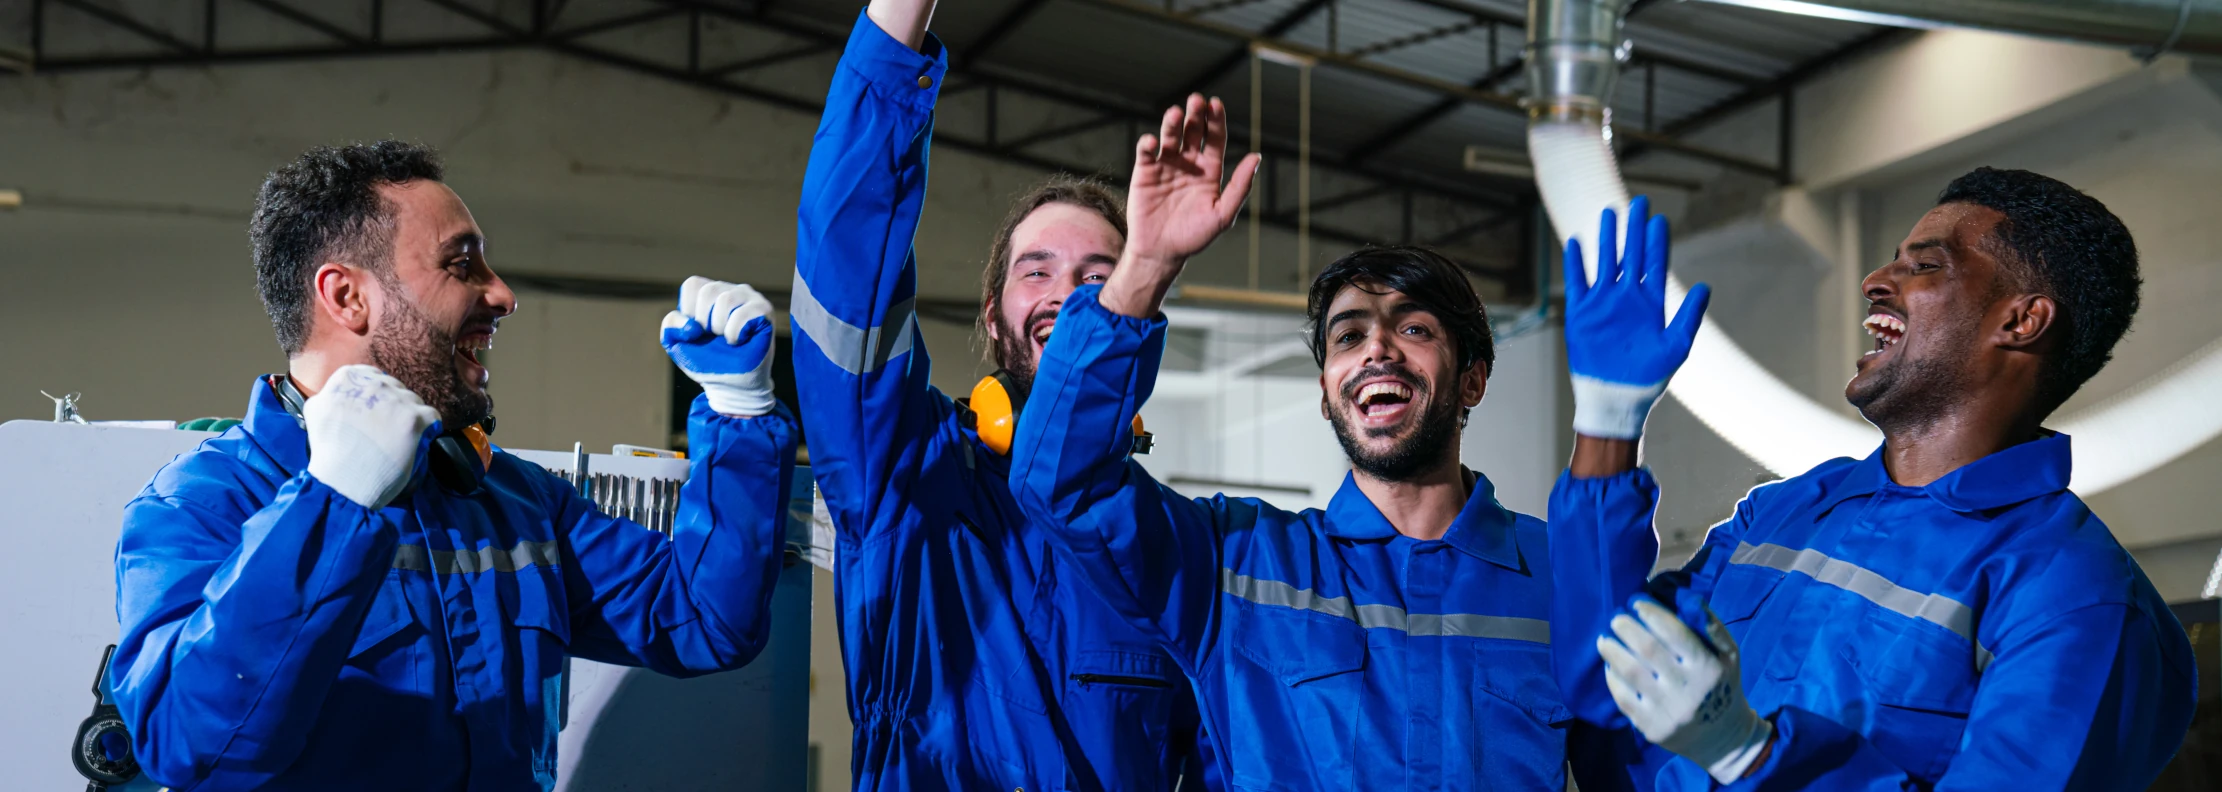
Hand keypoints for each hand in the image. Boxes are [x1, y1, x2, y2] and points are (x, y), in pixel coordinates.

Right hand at [304, 365, 439, 508]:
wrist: (344, 482)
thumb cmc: (330, 452)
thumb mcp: (316, 411)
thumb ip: (331, 393)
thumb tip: (344, 389)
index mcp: (348, 377)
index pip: (372, 376)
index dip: (376, 397)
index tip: (373, 414)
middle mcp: (374, 383)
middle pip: (395, 388)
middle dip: (393, 407)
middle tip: (383, 431)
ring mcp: (397, 400)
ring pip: (413, 401)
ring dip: (408, 418)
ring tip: (394, 440)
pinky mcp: (415, 418)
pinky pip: (431, 416)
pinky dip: (426, 429)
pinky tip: (412, 441)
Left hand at [663, 276, 775, 417]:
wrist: (733, 387)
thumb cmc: (708, 362)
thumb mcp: (678, 346)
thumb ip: (671, 328)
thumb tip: (691, 325)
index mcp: (711, 293)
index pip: (693, 285)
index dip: (688, 312)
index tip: (697, 332)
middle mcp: (732, 290)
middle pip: (708, 291)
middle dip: (704, 322)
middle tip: (714, 338)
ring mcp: (750, 298)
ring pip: (726, 300)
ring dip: (721, 328)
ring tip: (727, 341)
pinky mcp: (764, 311)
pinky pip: (743, 315)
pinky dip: (734, 334)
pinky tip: (740, 342)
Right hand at [1103, 94, 1260, 316]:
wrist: (1161, 252)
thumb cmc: (1195, 236)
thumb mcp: (1223, 214)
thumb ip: (1240, 187)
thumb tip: (1257, 157)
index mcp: (1209, 170)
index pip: (1215, 139)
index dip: (1216, 121)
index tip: (1216, 105)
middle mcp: (1188, 163)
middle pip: (1193, 132)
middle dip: (1195, 115)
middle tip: (1196, 100)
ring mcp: (1166, 165)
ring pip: (1170, 136)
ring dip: (1172, 123)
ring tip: (1175, 113)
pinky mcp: (1144, 172)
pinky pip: (1146, 152)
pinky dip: (1148, 143)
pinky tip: (1152, 141)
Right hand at [1562, 196, 1710, 439]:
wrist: (1618, 398)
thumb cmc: (1650, 377)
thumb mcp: (1677, 346)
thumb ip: (1688, 316)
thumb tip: (1705, 287)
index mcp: (1650, 303)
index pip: (1653, 264)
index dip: (1656, 241)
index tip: (1659, 219)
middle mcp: (1626, 298)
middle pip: (1630, 255)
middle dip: (1634, 229)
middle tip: (1638, 203)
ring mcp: (1603, 304)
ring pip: (1604, 262)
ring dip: (1607, 238)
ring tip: (1609, 213)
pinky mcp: (1581, 314)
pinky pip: (1577, 283)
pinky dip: (1575, 263)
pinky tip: (1576, 241)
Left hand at [1598, 597, 1772, 783]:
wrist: (1723, 737)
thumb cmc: (1723, 685)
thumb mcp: (1730, 655)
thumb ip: (1710, 626)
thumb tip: (1687, 599)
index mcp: (1708, 668)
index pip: (1674, 632)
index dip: (1651, 613)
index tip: (1636, 602)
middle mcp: (1687, 690)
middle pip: (1647, 649)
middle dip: (1626, 628)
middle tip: (1615, 619)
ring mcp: (1667, 711)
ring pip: (1630, 672)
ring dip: (1611, 650)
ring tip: (1604, 638)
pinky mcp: (1650, 728)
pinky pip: (1623, 697)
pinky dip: (1612, 678)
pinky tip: (1610, 665)